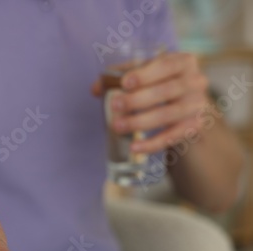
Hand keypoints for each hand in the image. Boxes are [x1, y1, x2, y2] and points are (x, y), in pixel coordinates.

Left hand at [92, 52, 208, 153]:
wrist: (185, 105)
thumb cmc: (158, 83)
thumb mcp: (143, 74)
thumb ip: (118, 77)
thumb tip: (95, 89)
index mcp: (183, 62)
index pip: (166, 65)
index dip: (146, 74)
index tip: (125, 83)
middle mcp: (196, 81)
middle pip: (167, 91)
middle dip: (138, 99)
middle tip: (114, 105)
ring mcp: (197, 105)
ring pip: (169, 114)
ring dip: (140, 121)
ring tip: (117, 126)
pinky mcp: (195, 127)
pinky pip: (172, 137)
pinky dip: (152, 143)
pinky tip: (134, 147)